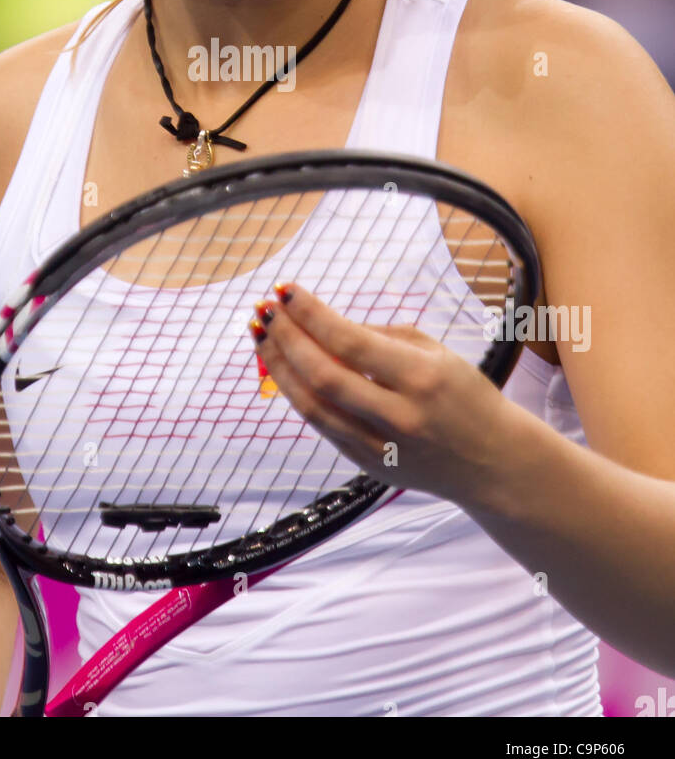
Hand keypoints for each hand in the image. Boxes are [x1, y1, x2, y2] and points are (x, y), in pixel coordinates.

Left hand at [249, 281, 519, 508]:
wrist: (495, 462)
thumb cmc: (466, 396)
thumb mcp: (436, 352)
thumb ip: (381, 336)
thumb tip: (325, 323)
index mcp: (422, 379)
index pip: (351, 342)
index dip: (311, 314)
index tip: (285, 290)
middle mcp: (400, 417)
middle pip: (324, 376)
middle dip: (286, 338)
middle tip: (264, 309)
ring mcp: (383, 449)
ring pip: (314, 408)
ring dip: (280, 368)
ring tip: (263, 336)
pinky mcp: (371, 468)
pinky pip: (324, 428)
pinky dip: (300, 396)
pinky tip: (286, 370)